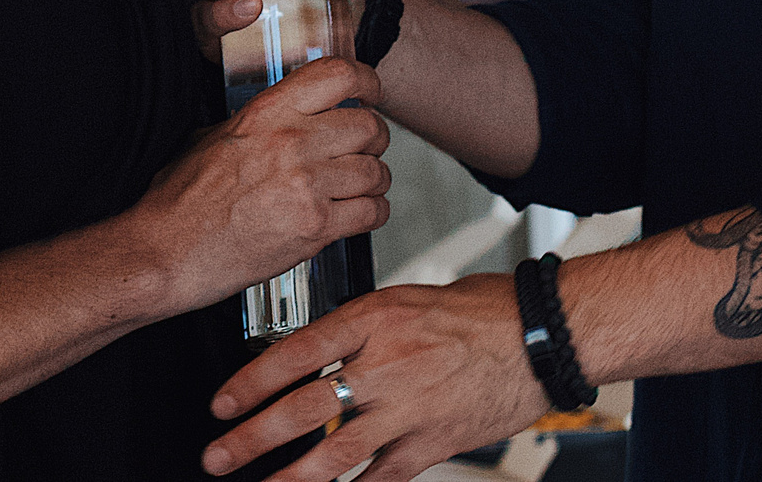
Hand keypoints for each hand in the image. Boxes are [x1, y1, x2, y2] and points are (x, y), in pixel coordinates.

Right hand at [125, 56, 390, 314]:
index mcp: (266, 113)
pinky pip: (371, 212)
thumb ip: (258, 122)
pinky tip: (359, 214)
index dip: (366, 81)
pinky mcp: (315, 229)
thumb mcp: (212, 137)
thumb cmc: (180, 200)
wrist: (165, 252)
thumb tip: (289, 115)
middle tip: (365, 148)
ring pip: (375, 171)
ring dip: (374, 180)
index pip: (338, 76)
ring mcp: (306, 186)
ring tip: (361, 186)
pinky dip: (373, 213)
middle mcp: (292, 142)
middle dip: (374, 138)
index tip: (370, 92)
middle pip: (370, 126)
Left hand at [201, 273, 547, 481]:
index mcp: (375, 319)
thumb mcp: (408, 298)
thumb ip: (360, 326)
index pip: (295, 352)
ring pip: (335, 452)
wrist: (542, 334)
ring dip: (289, 476)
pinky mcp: (433, 443)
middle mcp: (387, 365)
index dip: (250, 382)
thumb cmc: (481, 311)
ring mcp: (410, 409)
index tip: (222, 403)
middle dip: (252, 437)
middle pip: (304, 407)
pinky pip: (380, 477)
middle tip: (219, 454)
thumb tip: (314, 352)